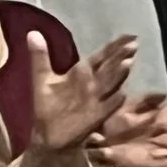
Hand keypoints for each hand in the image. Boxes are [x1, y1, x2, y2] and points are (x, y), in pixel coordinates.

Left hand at [28, 33, 135, 153]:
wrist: (47, 134)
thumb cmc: (47, 106)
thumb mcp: (42, 78)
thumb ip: (40, 56)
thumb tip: (32, 32)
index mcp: (82, 73)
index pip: (102, 56)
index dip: (115, 46)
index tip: (130, 35)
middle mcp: (92, 84)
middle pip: (110, 67)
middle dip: (121, 55)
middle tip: (134, 43)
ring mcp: (96, 100)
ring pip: (110, 84)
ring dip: (119, 74)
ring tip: (128, 62)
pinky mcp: (95, 116)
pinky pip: (107, 107)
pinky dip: (115, 101)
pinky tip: (123, 94)